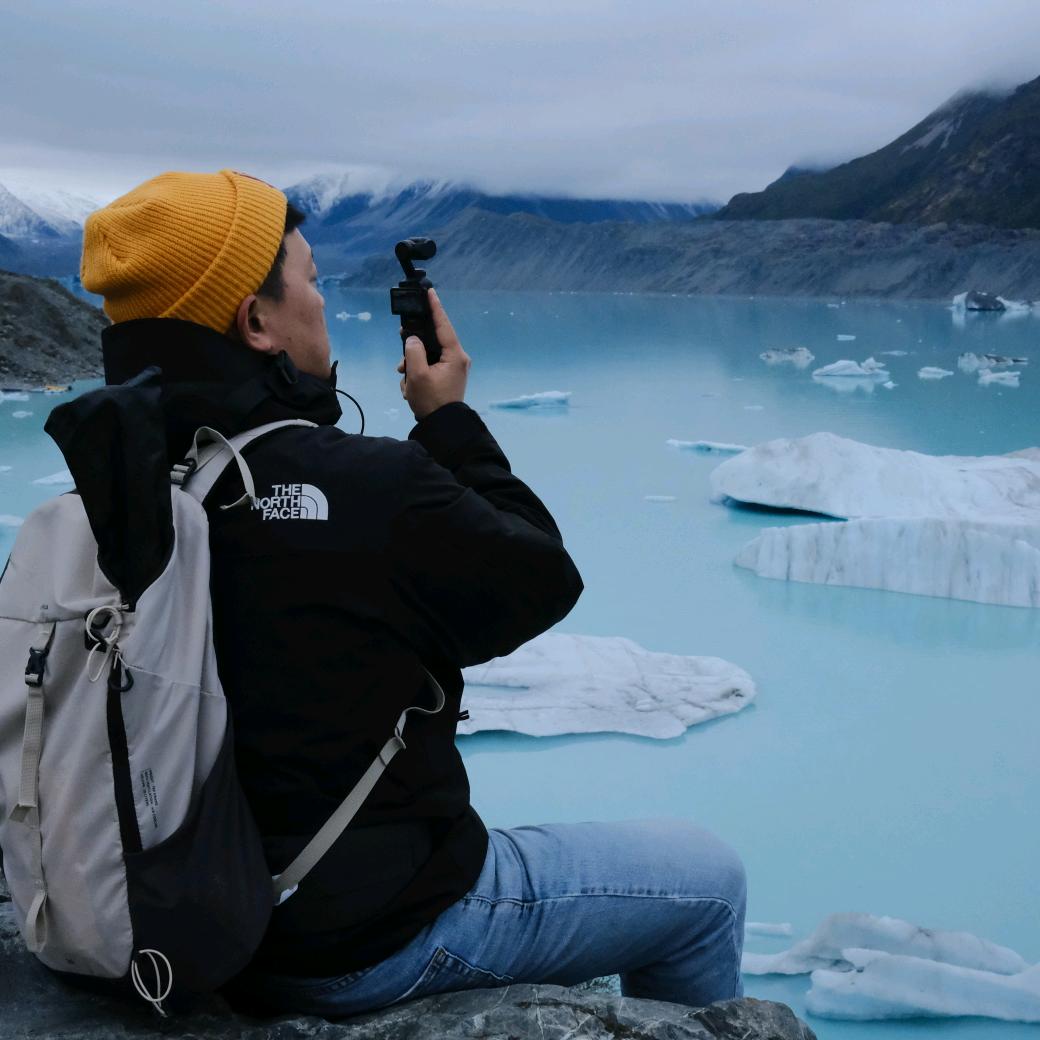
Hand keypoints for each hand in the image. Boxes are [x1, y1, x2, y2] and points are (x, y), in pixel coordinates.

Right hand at [395, 288, 470, 419]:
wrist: (442, 426)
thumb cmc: (431, 401)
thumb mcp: (417, 375)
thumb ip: (413, 351)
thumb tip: (412, 340)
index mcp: (455, 355)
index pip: (443, 325)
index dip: (435, 308)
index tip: (430, 292)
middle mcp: (457, 358)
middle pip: (433, 340)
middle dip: (414, 345)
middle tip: (402, 341)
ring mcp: (453, 368)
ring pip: (428, 354)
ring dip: (412, 364)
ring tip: (404, 378)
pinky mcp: (447, 377)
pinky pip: (430, 366)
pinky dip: (417, 373)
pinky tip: (409, 386)